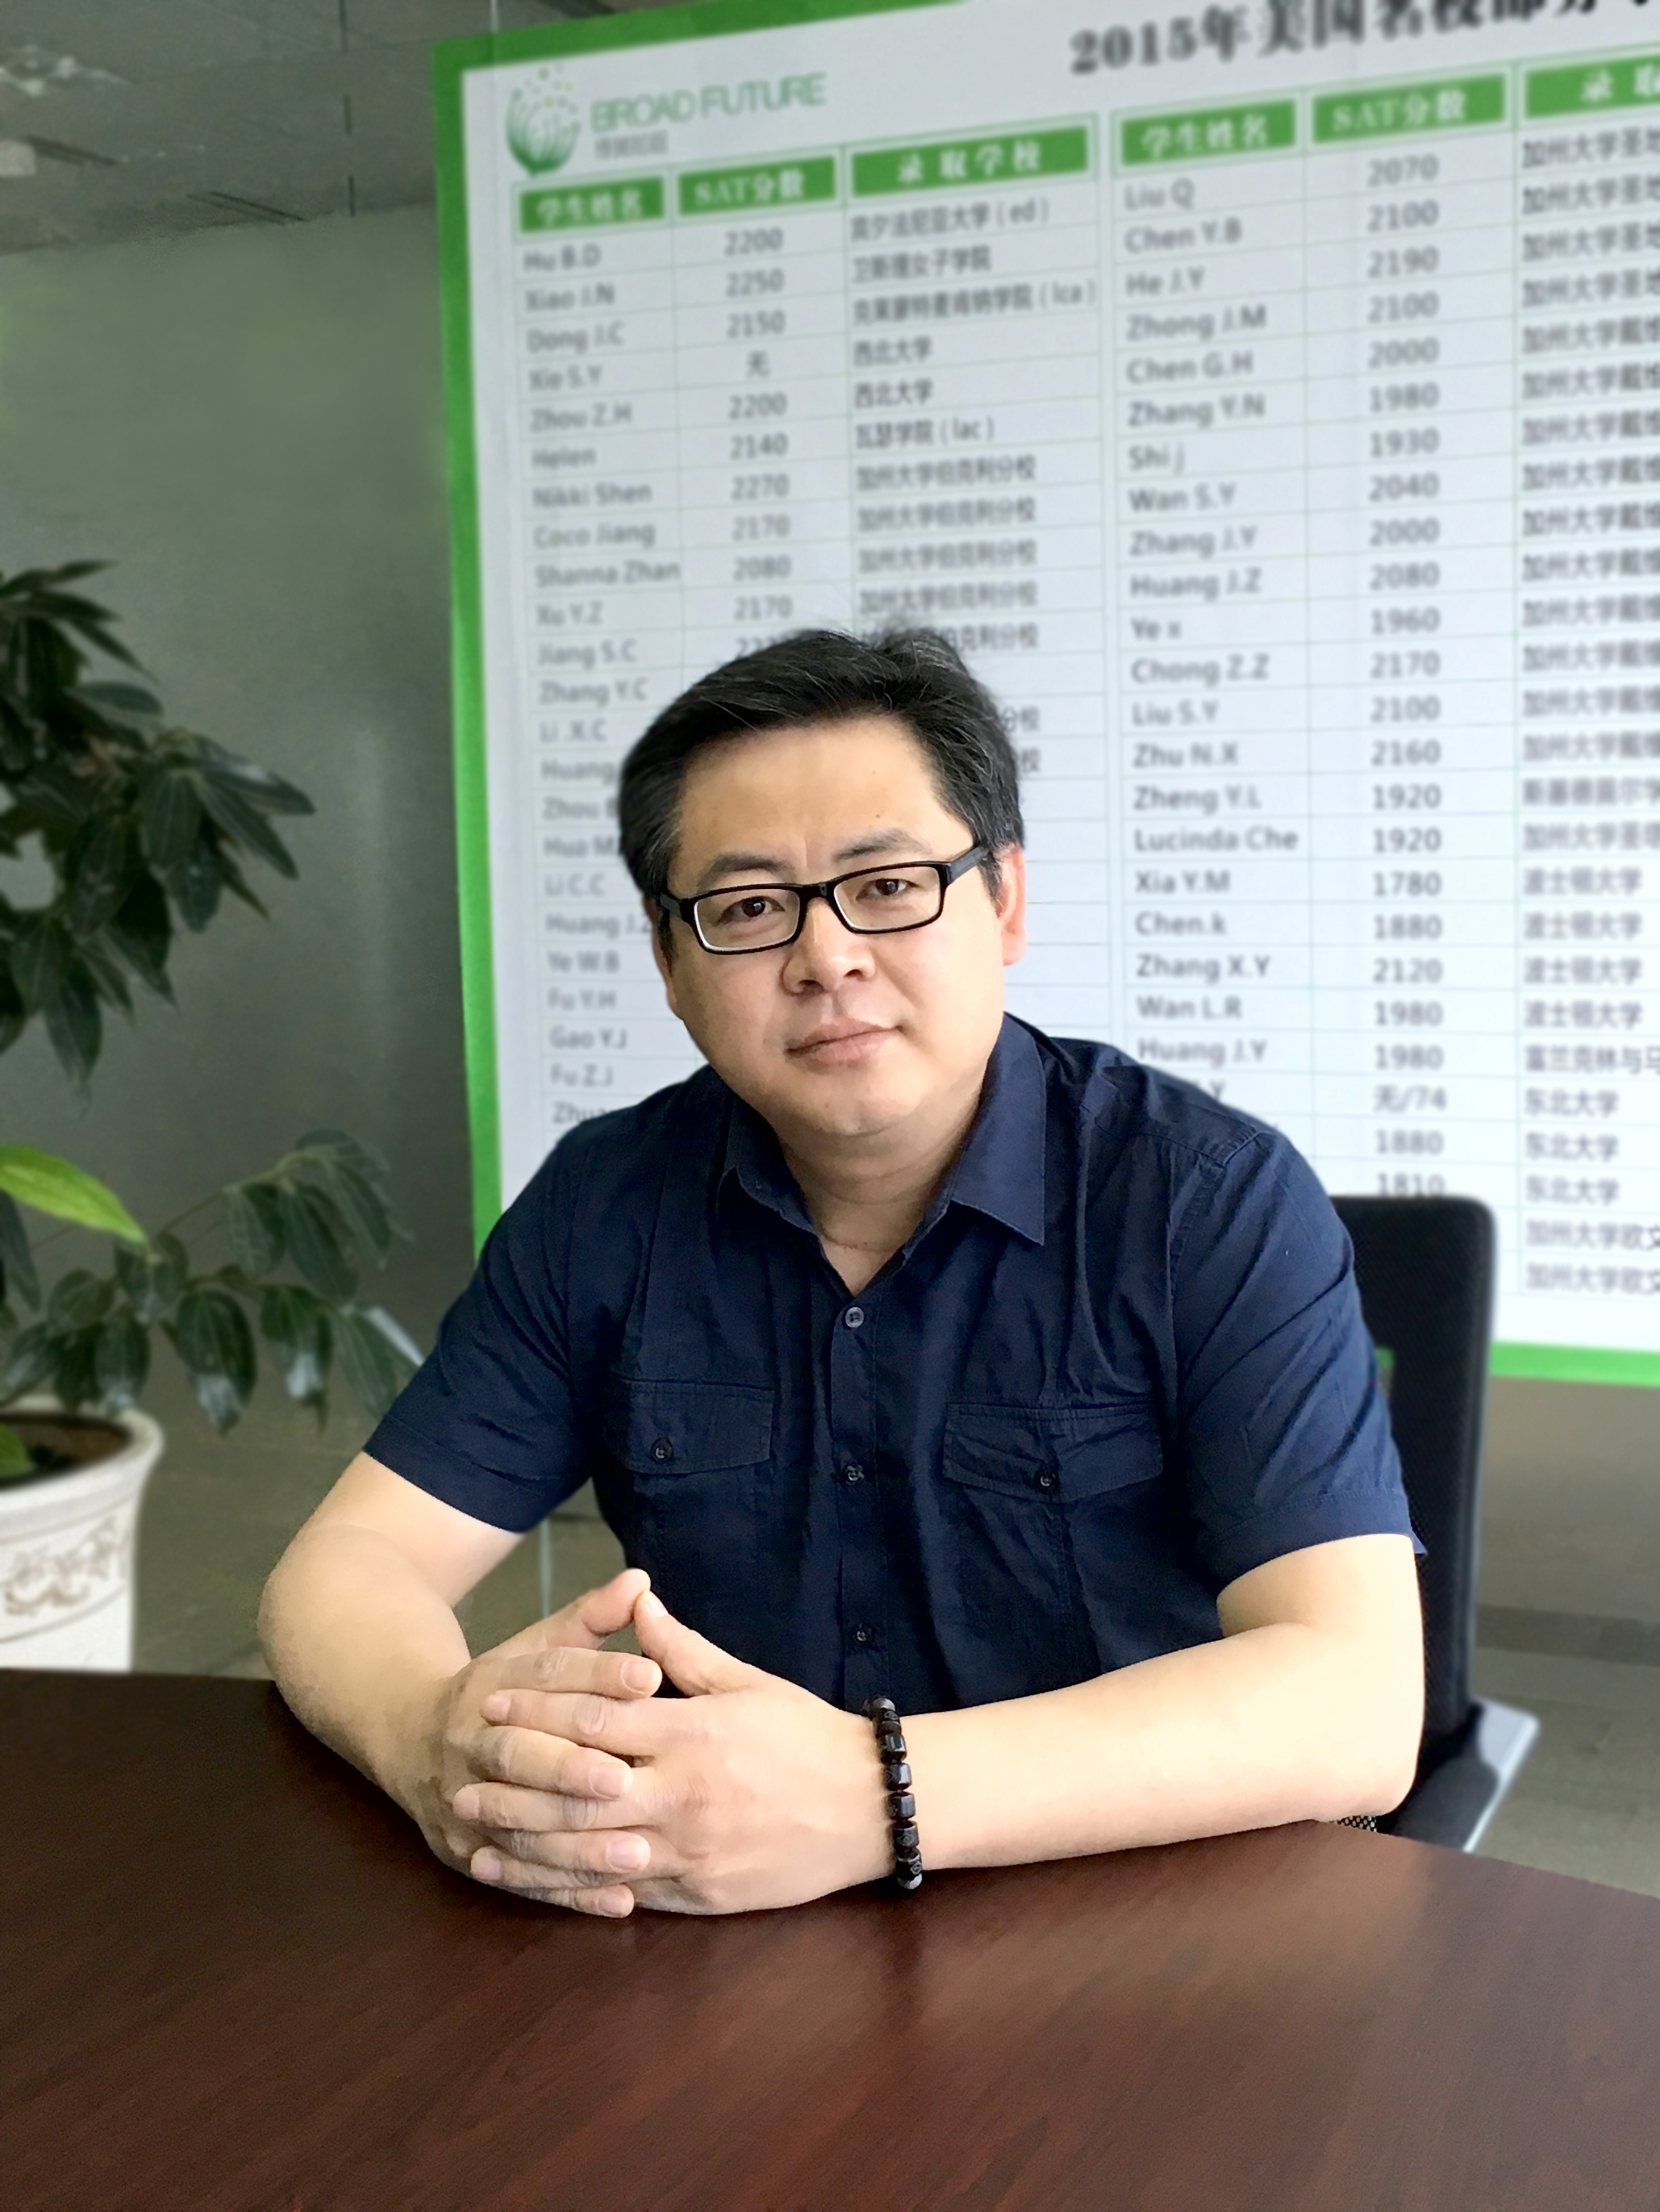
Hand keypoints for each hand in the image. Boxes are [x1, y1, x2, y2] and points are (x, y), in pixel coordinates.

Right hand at [391, 1567, 665, 1911]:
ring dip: (576, 1844)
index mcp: (491, 1682)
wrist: (406, 1734)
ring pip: (517, 1826)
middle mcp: (469, 1741)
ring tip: (637, 1854)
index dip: (599, 1673)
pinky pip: (519, 1878)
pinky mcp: (466, 1854)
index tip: (652, 1677)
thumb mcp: (536, 1646)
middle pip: (520, 1754)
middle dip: (571, 1768)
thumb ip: (590, 1619)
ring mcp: (461, 1802)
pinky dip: (568, 1892)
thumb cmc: (503, 1689)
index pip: (547, 1675)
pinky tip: (618, 1901)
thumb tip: (640, 1579)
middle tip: (626, 1778)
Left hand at [464, 1590, 891, 1916]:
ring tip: (479, 1839)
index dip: (538, 1715)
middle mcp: (683, 1794)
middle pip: (579, 1792)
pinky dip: (575, 1891)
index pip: (596, 1722)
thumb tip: (637, 1604)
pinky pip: (626, 1894)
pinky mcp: (700, 1894)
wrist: (870, 1807)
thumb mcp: (747, 1681)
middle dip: (515, 1788)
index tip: (491, 1707)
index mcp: (693, 1733)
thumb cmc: (807, 1734)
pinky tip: (539, 1886)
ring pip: (591, 1853)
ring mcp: (689, 1850)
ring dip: (528, 1848)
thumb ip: (682, 1649)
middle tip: (463, 1781)